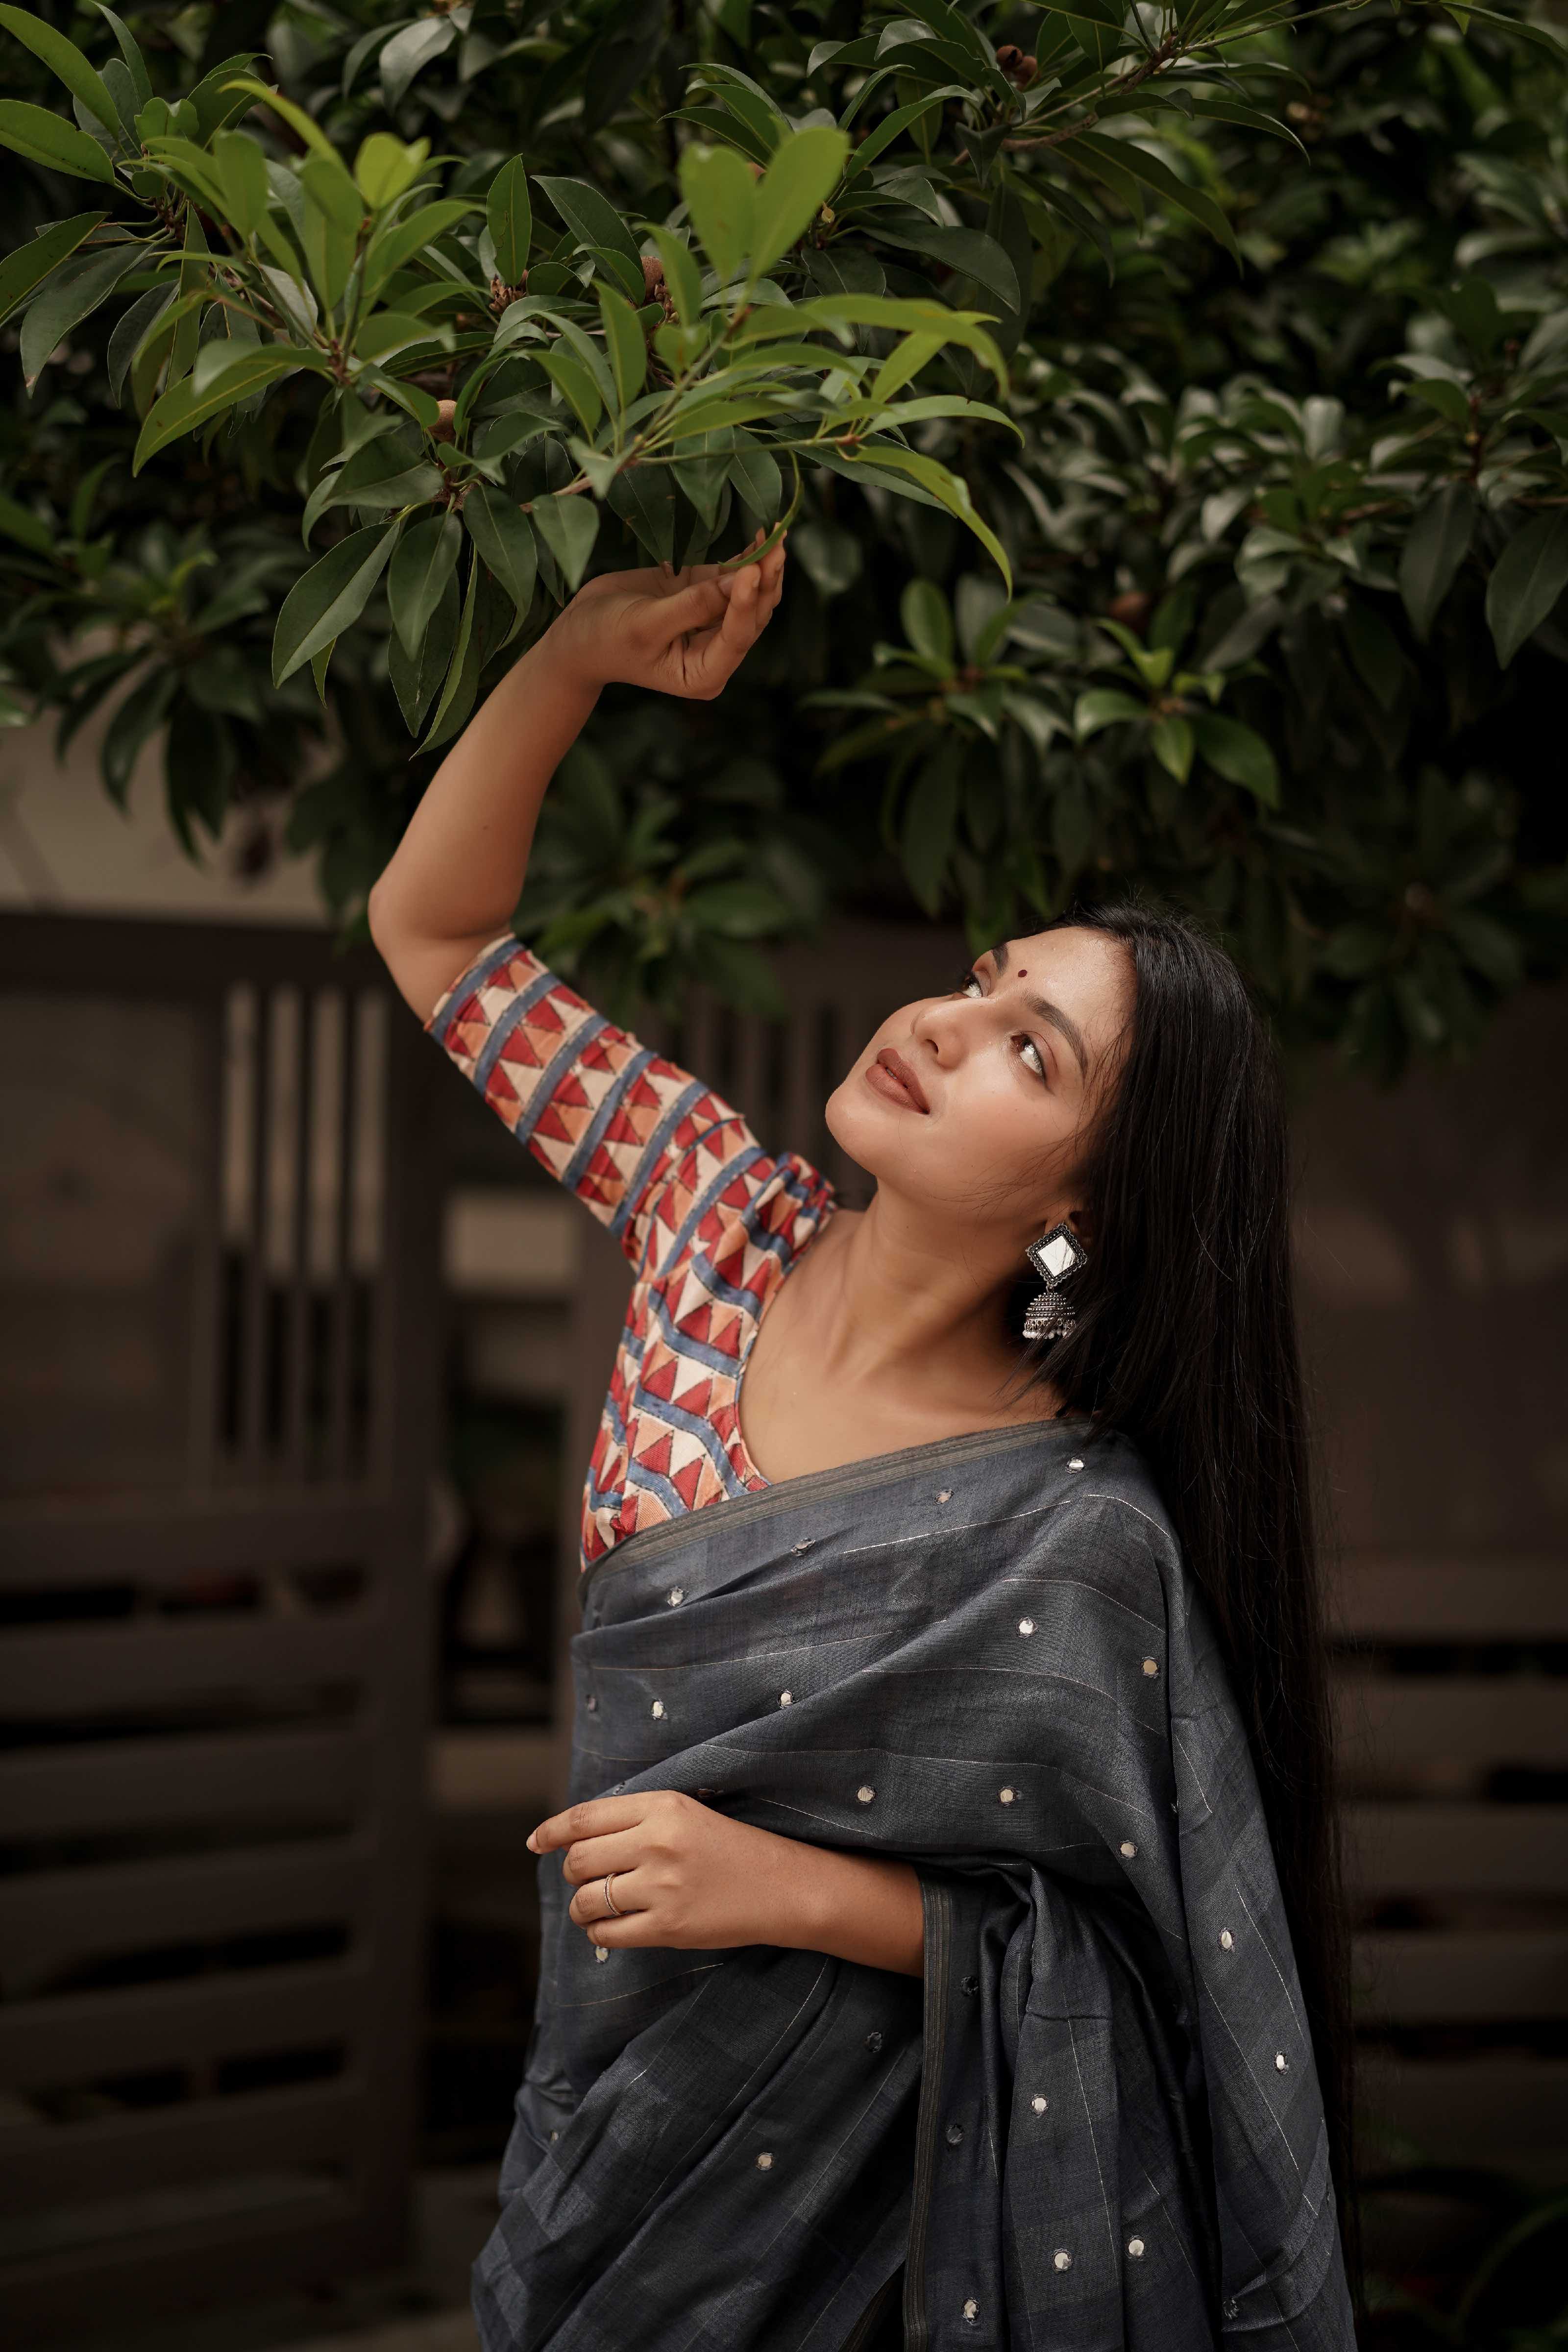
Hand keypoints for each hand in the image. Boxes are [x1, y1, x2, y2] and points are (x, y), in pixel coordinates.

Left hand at [528, 1787, 809, 1952]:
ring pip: (587, 1900)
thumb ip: (633, 1819)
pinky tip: (611, 1927)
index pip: (585, 1817)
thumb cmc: (729, 1847)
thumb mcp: (684, 1814)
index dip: (552, 1831)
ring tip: (596, 1907)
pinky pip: (607, 1934)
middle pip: (579, 1861)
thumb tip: (570, 1839)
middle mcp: (658, 1843)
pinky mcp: (668, 1927)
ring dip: (582, 1908)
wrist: (782, 1886)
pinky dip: (599, 1932)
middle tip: (587, 1879)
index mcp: (661, 1806)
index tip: (536, 1843)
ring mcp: (663, 1887)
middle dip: (573, 1873)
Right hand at [545, 530, 786, 701]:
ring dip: (763, 566)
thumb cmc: (604, 638)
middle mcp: (715, 651)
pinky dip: (746, 558)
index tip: (753, 569)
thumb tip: (738, 579)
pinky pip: (733, 577)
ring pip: (750, 595)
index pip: (737, 636)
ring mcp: (712, 622)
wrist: (577, 633)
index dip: (747, 603)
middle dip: (764, 579)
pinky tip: (761, 536)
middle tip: (777, 542)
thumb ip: (692, 606)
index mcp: (704, 672)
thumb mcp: (645, 624)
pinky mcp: (703, 596)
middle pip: (753, 615)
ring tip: (776, 533)